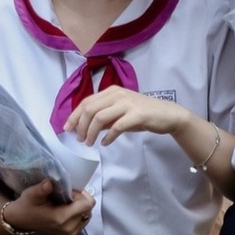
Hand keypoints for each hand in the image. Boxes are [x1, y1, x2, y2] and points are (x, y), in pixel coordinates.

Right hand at [2, 180, 95, 234]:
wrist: (21, 221)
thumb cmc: (27, 205)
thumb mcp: (31, 194)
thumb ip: (42, 188)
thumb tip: (50, 183)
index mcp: (61, 218)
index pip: (87, 204)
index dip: (81, 194)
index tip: (69, 190)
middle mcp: (69, 228)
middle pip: (89, 208)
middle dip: (81, 199)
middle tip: (67, 195)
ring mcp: (71, 233)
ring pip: (88, 213)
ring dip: (80, 205)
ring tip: (66, 202)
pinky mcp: (71, 234)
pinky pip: (84, 219)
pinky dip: (78, 211)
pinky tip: (67, 208)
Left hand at [64, 86, 191, 145]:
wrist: (168, 114)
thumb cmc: (143, 114)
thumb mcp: (121, 113)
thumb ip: (105, 118)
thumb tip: (86, 127)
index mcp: (112, 91)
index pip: (87, 101)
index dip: (74, 115)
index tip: (67, 129)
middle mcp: (118, 94)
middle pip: (90, 109)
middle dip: (81, 126)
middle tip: (80, 139)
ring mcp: (127, 103)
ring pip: (100, 117)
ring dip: (91, 132)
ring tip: (90, 143)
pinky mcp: (136, 115)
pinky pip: (116, 126)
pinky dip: (108, 136)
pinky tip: (105, 143)